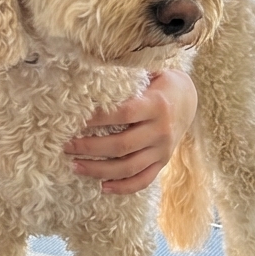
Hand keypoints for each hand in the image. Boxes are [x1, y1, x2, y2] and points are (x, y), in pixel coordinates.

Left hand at [64, 69, 196, 194]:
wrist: (188, 100)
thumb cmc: (159, 83)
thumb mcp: (150, 72)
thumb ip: (126, 75)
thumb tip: (92, 68)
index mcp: (156, 105)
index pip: (123, 114)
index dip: (98, 118)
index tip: (74, 120)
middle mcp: (161, 130)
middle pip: (122, 145)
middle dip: (90, 147)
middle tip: (65, 146)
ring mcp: (163, 150)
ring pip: (129, 167)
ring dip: (99, 170)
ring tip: (74, 166)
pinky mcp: (163, 163)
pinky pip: (143, 180)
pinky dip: (123, 187)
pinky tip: (103, 187)